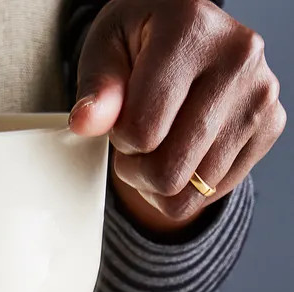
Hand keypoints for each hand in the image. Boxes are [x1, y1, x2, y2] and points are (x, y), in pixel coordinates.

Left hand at [70, 0, 284, 233]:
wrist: (189, 32)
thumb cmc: (140, 41)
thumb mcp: (105, 50)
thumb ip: (95, 88)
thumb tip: (85, 122)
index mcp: (193, 33)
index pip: (142, 133)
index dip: (119, 138)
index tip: (123, 115)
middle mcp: (239, 60)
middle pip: (169, 173)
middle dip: (137, 169)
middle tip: (135, 140)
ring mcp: (261, 96)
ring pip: (189, 194)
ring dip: (159, 182)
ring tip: (158, 143)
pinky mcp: (271, 125)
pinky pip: (212, 194)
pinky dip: (186, 186)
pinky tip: (182, 149)